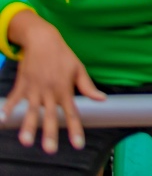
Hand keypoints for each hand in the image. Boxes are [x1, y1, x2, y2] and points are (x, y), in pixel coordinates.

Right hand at [2, 12, 102, 153]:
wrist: (43, 40)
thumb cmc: (63, 56)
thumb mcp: (79, 69)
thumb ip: (88, 87)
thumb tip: (102, 99)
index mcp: (65, 90)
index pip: (72, 113)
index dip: (75, 129)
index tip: (77, 144)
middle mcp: (49, 92)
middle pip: (50, 117)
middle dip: (50, 134)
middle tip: (50, 150)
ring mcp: (34, 89)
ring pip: (31, 111)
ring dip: (28, 126)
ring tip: (26, 141)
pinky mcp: (22, 85)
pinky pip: (14, 99)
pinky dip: (8, 108)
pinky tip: (3, 120)